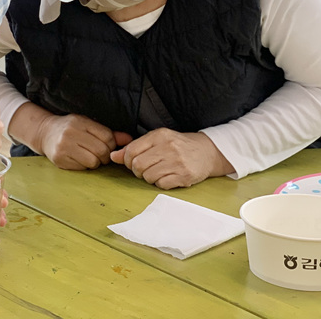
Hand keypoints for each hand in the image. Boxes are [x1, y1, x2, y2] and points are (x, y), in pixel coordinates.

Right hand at [38, 113, 132, 169]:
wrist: (45, 133)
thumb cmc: (71, 128)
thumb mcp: (88, 125)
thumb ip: (109, 133)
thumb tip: (129, 140)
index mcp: (80, 121)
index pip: (107, 137)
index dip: (111, 144)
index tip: (106, 145)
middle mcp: (71, 133)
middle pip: (101, 150)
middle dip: (105, 155)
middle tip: (99, 154)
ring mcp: (64, 146)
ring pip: (93, 162)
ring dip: (95, 162)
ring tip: (89, 156)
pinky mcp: (60, 159)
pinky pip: (82, 168)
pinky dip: (84, 166)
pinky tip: (79, 158)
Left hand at [109, 128, 233, 188]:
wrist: (207, 152)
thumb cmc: (178, 145)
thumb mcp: (157, 140)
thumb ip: (135, 147)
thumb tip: (113, 156)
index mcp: (159, 136)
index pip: (132, 150)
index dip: (127, 160)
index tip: (132, 162)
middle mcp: (168, 147)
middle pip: (138, 165)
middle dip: (137, 171)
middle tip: (144, 170)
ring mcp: (178, 162)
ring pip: (148, 176)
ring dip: (149, 177)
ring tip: (157, 172)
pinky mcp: (185, 176)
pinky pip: (161, 185)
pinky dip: (160, 183)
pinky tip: (167, 177)